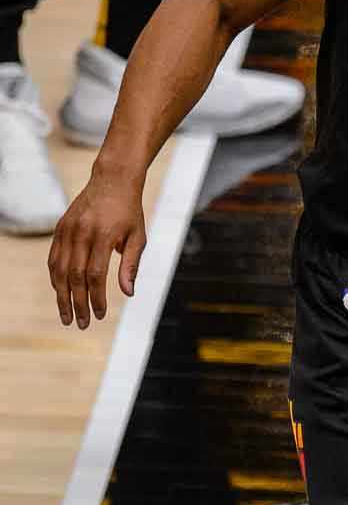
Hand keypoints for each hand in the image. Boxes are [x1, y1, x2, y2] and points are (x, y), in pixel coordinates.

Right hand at [48, 168, 147, 329]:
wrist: (112, 181)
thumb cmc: (129, 212)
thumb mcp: (138, 237)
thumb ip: (131, 265)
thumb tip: (128, 293)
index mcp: (103, 236)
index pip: (95, 275)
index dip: (96, 297)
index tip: (99, 315)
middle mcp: (81, 233)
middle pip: (74, 276)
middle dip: (77, 303)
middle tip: (82, 323)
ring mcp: (67, 230)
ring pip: (59, 269)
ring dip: (61, 295)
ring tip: (67, 315)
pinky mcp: (60, 229)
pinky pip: (53, 258)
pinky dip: (55, 277)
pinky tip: (60, 292)